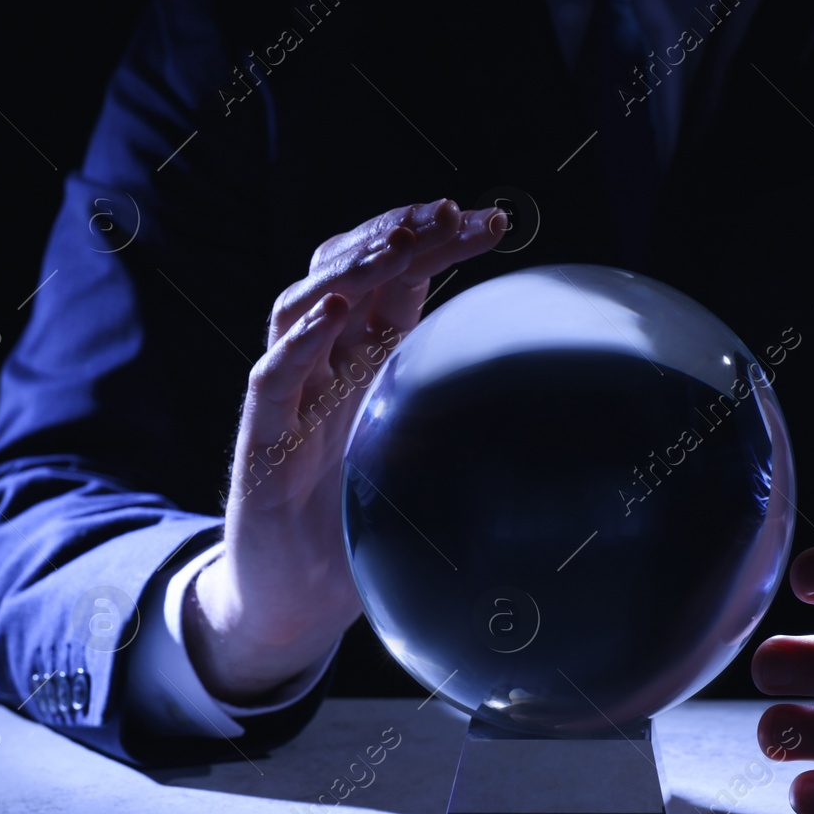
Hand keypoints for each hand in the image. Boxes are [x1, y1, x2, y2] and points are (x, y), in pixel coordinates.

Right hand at [184, 199, 507, 702]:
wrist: (290, 602)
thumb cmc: (357, 532)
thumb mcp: (425, 468)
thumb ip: (465, 430)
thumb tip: (553, 417)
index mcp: (363, 366)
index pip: (396, 283)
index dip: (435, 243)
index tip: (493, 220)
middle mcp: (322, 368)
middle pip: (348, 274)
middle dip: (399, 234)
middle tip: (454, 211)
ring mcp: (287, 398)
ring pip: (302, 305)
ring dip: (351, 268)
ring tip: (397, 244)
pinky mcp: (260, 439)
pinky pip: (273, 377)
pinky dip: (300, 340)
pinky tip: (333, 311)